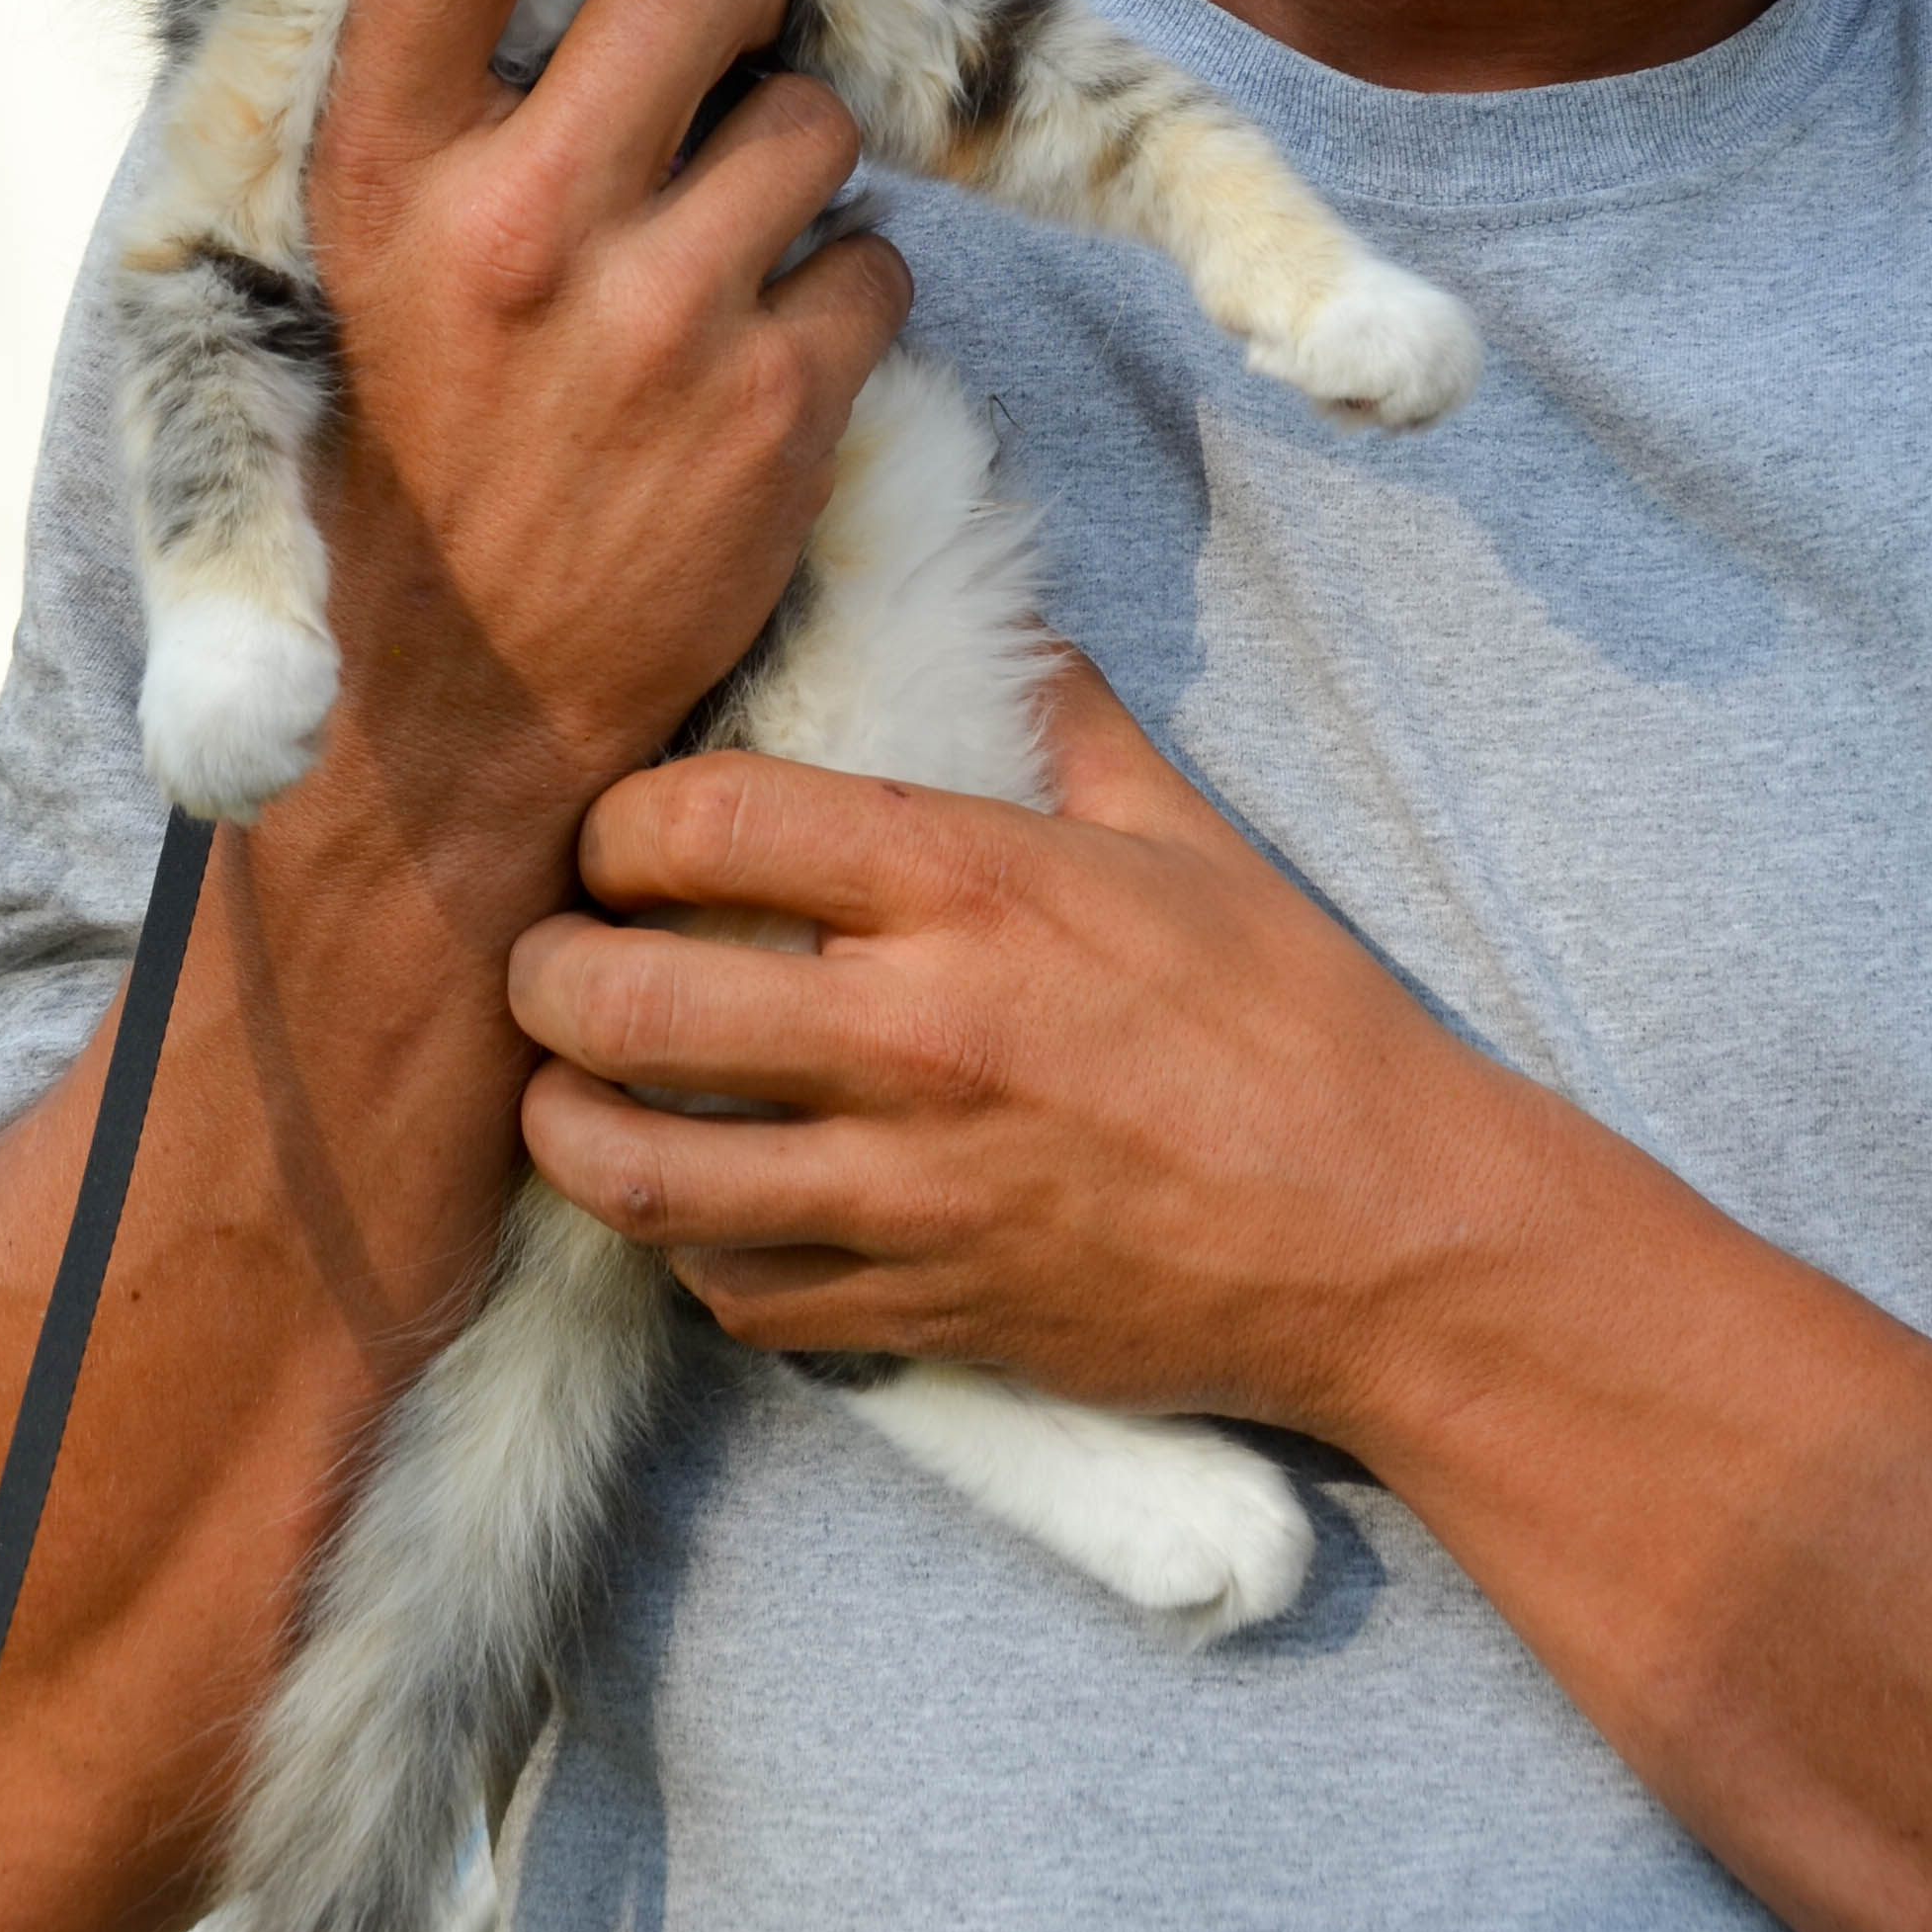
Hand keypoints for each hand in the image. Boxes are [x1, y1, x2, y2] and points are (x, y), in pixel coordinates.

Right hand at [300, 0, 912, 866]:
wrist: (450, 713)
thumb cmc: (412, 463)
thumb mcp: (363, 273)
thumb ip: (443, 117)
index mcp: (384, 181)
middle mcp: (519, 228)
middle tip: (724, 44)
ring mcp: (660, 318)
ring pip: (813, 123)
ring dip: (794, 165)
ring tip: (730, 241)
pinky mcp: (777, 407)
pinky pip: (878, 268)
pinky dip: (844, 299)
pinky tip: (768, 354)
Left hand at [507, 657, 1542, 1437]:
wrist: (1386, 1236)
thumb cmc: (1299, 1025)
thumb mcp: (1189, 838)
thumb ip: (1069, 725)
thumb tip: (1005, 622)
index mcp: (977, 887)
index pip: (705, 820)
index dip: (616, 822)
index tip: (618, 837)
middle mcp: (919, 1033)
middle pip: (621, 997)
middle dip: (544, 974)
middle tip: (548, 963)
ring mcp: (910, 1185)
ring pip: (639, 1169)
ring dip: (570, 1128)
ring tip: (568, 1093)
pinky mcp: (919, 1309)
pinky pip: (732, 1286)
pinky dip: (689, 1248)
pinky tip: (702, 1205)